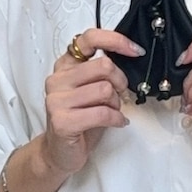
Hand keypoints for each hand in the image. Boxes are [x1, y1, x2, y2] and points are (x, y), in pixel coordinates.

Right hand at [41, 28, 142, 176]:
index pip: (89, 39)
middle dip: (121, 81)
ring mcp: (57, 100)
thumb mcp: (91, 91)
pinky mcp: (62, 121)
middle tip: (122, 94)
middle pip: (103, 65)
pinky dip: (116, 119)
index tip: (134, 51)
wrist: (60, 153)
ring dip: (117, 103)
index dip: (116, 41)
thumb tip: (129, 59)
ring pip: (105, 89)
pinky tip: (117, 122)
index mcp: (65, 66)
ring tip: (114, 112)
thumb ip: (102, 73)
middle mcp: (57, 79)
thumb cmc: (80, 122)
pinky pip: (102, 113)